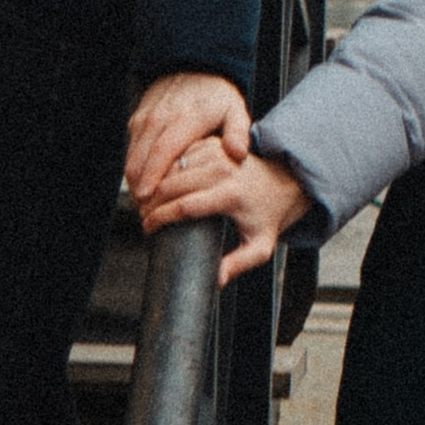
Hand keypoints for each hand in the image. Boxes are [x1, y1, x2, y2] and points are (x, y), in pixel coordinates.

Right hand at [124, 72, 250, 209]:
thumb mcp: (235, 111)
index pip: (163, 150)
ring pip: (132, 155)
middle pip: (142, 158)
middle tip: (144, 213)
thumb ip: (238, 133)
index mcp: (186, 118)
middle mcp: (161, 117)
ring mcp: (146, 118)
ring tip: (142, 206)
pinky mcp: (137, 121)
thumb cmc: (216, 96)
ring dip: (134, 181)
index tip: (147, 197)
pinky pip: (131, 149)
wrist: (194, 68)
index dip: (153, 175)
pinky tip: (142, 187)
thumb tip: (238, 155)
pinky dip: (134, 169)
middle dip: (139, 187)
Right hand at [138, 141, 311, 283]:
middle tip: (141, 217)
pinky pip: (178, 154)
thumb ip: (239, 264)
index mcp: (231, 195)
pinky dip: (163, 168)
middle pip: (171, 184)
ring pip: (171, 167)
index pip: (184, 206)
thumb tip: (216, 280)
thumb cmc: (269, 216)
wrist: (284, 182)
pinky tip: (155, 184)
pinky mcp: (212, 143)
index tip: (148, 229)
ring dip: (153, 183)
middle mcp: (223, 170)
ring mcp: (217, 153)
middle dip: (150, 202)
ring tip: (144, 203)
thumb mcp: (260, 246)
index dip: (160, 218)